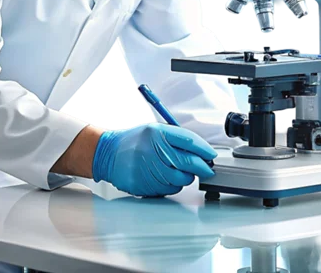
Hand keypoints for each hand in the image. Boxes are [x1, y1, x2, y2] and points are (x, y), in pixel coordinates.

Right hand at [92, 123, 216, 196]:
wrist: (109, 154)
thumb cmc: (135, 141)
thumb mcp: (154, 130)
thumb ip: (176, 139)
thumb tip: (201, 152)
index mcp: (157, 133)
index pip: (188, 141)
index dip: (204, 149)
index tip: (211, 155)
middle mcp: (152, 149)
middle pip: (188, 161)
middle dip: (202, 167)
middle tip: (207, 168)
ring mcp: (147, 168)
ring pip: (180, 178)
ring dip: (186, 177)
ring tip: (178, 170)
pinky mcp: (144, 184)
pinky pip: (169, 189)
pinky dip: (172, 185)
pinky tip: (165, 177)